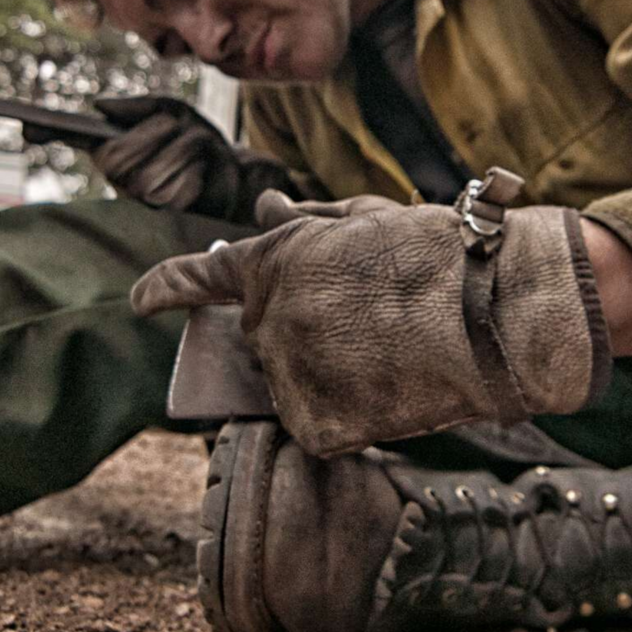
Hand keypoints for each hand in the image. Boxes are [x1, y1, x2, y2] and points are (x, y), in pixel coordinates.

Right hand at [27, 95, 292, 223]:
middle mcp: (117, 178)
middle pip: (117, 159)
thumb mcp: (174, 113)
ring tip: (197, 152)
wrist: (235, 174)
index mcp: (112, 148)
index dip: (46, 131)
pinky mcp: (166, 219)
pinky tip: (202, 176)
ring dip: (183, 152)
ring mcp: (139, 202)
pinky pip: (173, 193)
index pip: (73, 137)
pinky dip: (195, 175)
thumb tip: (96, 106)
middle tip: (180, 128)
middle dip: (157, 134)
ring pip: (150, 176)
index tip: (25, 125)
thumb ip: (139, 107)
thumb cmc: (198, 142)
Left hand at [131, 178, 611, 456]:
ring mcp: (288, 374)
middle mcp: (267, 318)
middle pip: (263, 335)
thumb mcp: (367, 219)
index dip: (166, 287)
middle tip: (365, 318)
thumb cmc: (438, 255)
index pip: (200, 278)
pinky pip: (319, 423)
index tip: (140, 300)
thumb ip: (305, 221)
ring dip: (326, 370)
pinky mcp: (316, 423)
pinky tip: (390, 386)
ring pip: (292, 381)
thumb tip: (265, 208)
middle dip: (299, 325)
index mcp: (274, 260)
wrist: (491, 312)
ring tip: (389, 349)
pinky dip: (349, 413)